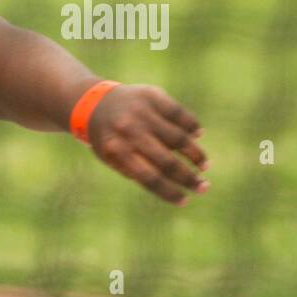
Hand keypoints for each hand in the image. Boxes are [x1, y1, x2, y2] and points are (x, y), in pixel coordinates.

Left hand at [86, 83, 209, 205]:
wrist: (92, 102)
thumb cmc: (107, 137)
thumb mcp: (111, 158)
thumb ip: (136, 170)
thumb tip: (172, 184)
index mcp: (117, 150)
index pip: (149, 177)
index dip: (168, 192)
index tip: (184, 201)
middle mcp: (130, 131)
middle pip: (167, 161)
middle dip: (188, 178)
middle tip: (203, 188)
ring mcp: (142, 111)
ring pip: (178, 137)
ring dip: (195, 154)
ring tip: (204, 165)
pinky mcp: (152, 95)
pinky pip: (179, 113)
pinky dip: (191, 126)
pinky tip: (197, 136)